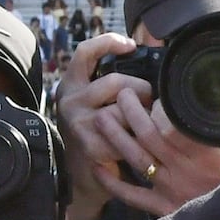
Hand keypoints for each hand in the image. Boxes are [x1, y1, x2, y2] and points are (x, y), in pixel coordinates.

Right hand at [54, 34, 162, 219]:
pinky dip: (136, 140)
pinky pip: (126, 134)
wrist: (81, 177)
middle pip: (116, 82)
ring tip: (142, 125)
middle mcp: (69, 101)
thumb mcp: (94, 102)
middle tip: (148, 101)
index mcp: (71, 84)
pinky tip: (135, 145)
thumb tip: (149, 54)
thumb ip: (111, 83)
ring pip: (123, 109)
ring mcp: (78, 123)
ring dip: (140, 117)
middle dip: (140, 90)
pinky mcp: (90, 145)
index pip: (85, 52)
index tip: (130, 45)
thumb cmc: (97, 133)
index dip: (108, 42)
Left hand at [56, 36, 219, 219]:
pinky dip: (113, 183)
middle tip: (119, 93)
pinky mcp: (166, 210)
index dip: (154, 104)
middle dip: (129, 112)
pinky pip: (132, 197)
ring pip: (134, 160)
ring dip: (115, 138)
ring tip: (102, 118)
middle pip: (146, 135)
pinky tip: (99, 167)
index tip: (149, 89)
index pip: (170, 121)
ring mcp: (173, 190)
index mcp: (206, 147)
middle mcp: (184, 167)